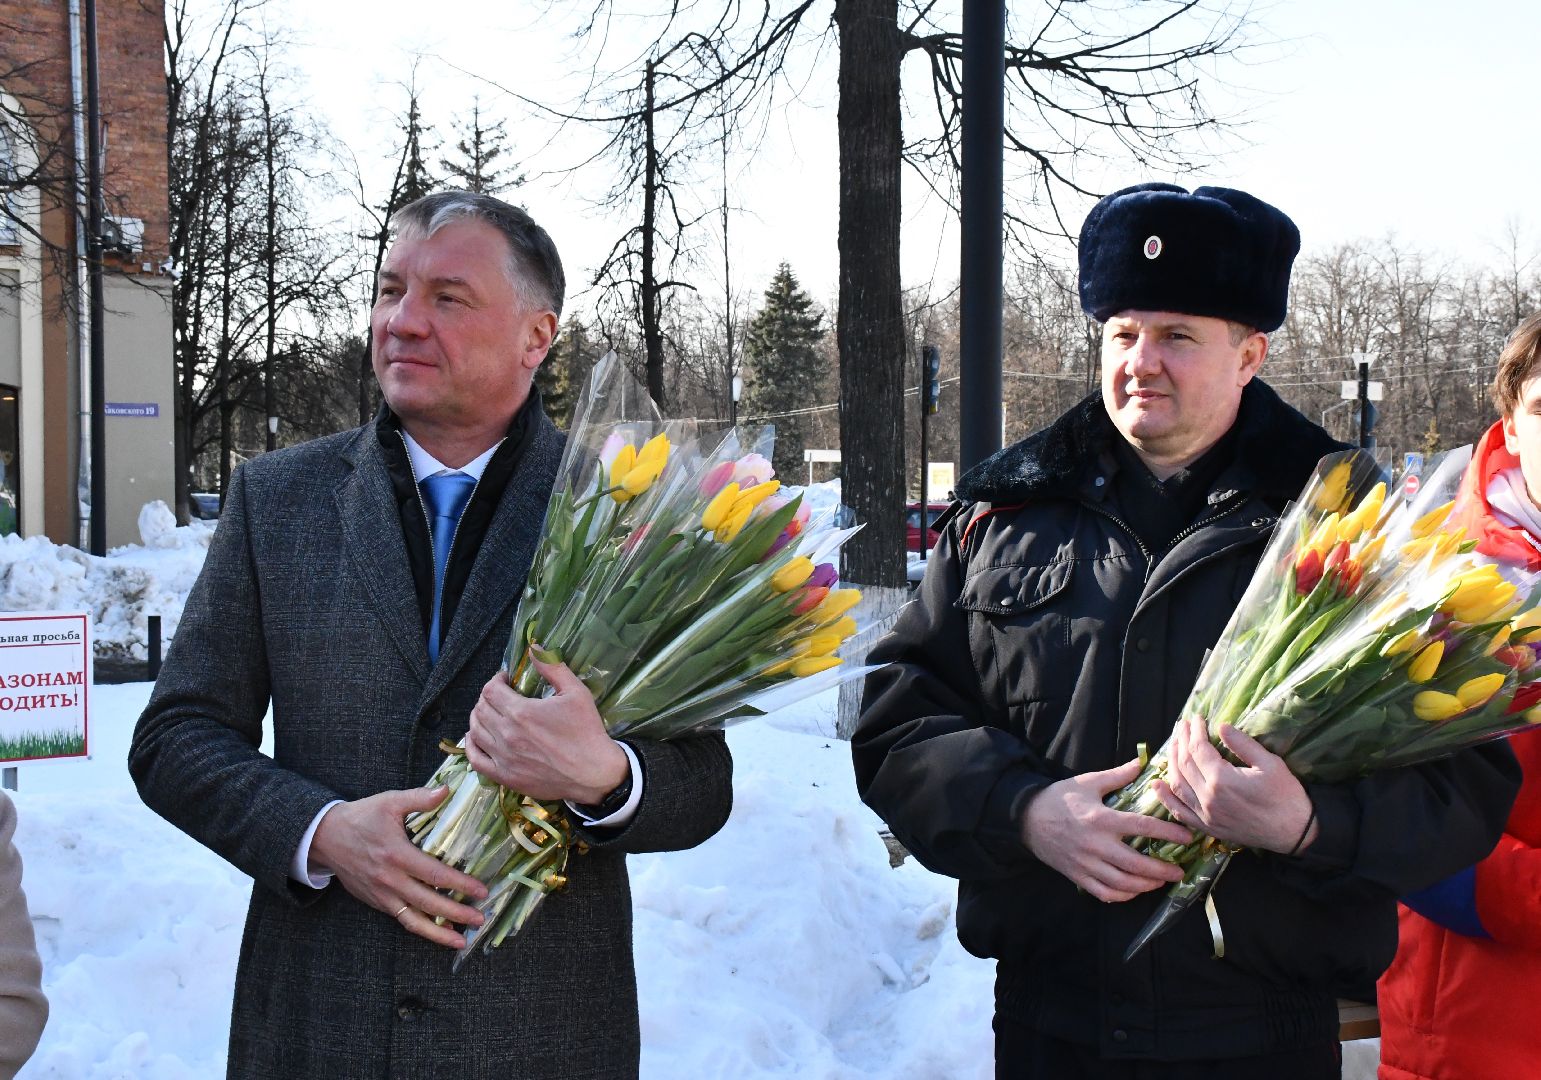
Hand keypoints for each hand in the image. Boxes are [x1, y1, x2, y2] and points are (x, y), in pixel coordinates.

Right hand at [309, 787, 489, 948]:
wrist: (325, 837)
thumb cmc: (361, 817)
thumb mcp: (389, 802)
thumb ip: (419, 798)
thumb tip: (446, 789)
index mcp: (397, 855)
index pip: (435, 875)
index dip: (460, 885)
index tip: (481, 891)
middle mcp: (390, 880)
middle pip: (429, 903)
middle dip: (457, 914)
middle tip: (479, 919)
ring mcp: (382, 895)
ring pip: (413, 921)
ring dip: (438, 933)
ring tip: (461, 941)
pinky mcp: (376, 902)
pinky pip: (401, 919)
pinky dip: (420, 927)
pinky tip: (437, 932)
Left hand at [465, 650, 628, 804]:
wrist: (594, 774)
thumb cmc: (586, 731)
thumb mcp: (576, 693)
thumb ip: (552, 667)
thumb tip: (533, 648)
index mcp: (521, 712)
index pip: (491, 690)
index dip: (496, 680)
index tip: (506, 680)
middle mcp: (506, 734)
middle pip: (480, 708)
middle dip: (488, 697)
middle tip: (501, 695)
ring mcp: (503, 758)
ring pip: (475, 731)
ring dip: (478, 717)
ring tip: (491, 713)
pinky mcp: (505, 776)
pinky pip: (476, 759)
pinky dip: (471, 745)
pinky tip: (477, 737)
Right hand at [1022, 759, 1192, 901]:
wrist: (1025, 818)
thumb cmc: (1059, 798)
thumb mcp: (1088, 782)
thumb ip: (1118, 776)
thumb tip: (1143, 764)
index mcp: (1101, 819)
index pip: (1142, 827)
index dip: (1169, 833)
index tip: (1187, 836)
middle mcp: (1095, 845)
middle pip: (1136, 864)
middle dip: (1162, 870)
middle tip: (1179, 870)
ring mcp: (1086, 864)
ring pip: (1122, 884)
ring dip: (1146, 886)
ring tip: (1160, 881)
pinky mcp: (1077, 876)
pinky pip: (1104, 893)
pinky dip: (1123, 896)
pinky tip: (1134, 890)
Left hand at [1154, 716, 1315, 852]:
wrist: (1295, 832)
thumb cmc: (1286, 796)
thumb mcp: (1270, 764)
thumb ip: (1243, 744)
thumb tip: (1221, 726)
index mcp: (1222, 781)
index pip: (1198, 749)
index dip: (1194, 731)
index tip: (1196, 718)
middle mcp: (1208, 798)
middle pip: (1183, 764)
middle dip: (1180, 741)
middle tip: (1182, 725)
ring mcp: (1205, 815)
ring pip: (1177, 785)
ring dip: (1171, 762)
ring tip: (1173, 744)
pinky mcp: (1207, 827)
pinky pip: (1179, 812)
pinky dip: (1166, 798)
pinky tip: (1157, 785)